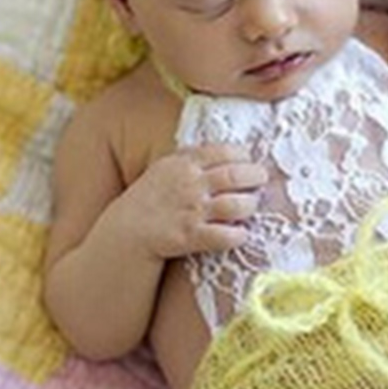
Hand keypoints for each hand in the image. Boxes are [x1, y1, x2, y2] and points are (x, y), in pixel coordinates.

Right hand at [119, 143, 266, 259]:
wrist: (125, 232)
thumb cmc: (149, 200)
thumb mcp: (165, 169)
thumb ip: (191, 159)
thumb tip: (226, 154)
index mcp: (183, 163)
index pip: (224, 151)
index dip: (243, 156)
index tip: (249, 161)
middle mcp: (189, 184)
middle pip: (235, 175)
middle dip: (256, 177)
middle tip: (262, 180)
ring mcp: (191, 210)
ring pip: (236, 205)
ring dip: (250, 205)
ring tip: (251, 206)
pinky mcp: (191, 236)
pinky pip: (225, 236)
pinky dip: (239, 235)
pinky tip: (241, 234)